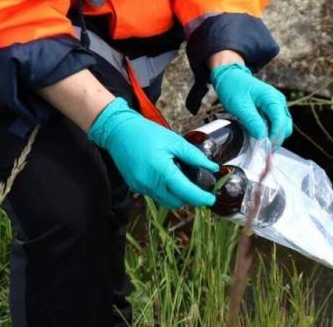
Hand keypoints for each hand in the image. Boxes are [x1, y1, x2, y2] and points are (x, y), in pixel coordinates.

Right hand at [88, 98, 218, 207]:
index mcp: (161, 170)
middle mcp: (149, 183)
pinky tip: (169, 178)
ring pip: (166, 201)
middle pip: (176, 201)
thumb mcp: (174, 141)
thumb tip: (212, 167)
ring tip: (184, 180)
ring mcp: (141, 187)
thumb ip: (194, 156)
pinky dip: (166, 191)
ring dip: (178, 196)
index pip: (185, 191)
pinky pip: (156, 195)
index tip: (211, 199)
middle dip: (190, 197)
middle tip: (199, 186)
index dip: (200, 198)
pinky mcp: (136, 187)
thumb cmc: (147, 133)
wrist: (119, 132)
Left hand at [211, 62, 292, 146]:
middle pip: (285, 126)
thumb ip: (252, 122)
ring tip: (260, 145)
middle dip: (276, 139)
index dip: (275, 136)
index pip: (280, 121)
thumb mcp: (240, 106)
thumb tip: (262, 138)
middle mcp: (278, 101)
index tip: (266, 148)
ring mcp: (277, 105)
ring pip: (283, 127)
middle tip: (263, 150)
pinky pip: (276, 124)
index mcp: (272, 98)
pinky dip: (270, 132)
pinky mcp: (272, 109)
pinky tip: (260, 137)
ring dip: (274, 137)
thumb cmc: (233, 87)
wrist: (229, 76)